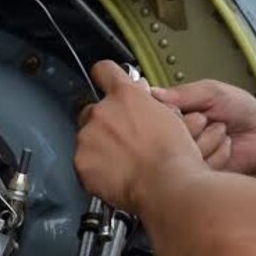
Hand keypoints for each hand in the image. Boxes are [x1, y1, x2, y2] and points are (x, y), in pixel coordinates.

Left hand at [74, 61, 203, 211]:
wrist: (166, 185)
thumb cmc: (174, 156)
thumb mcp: (170, 116)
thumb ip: (147, 102)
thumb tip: (140, 95)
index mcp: (125, 96)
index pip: (104, 70)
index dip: (106, 77)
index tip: (106, 82)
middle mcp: (101, 112)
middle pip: (91, 109)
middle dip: (103, 122)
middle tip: (123, 140)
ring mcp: (88, 137)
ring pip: (86, 137)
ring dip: (98, 147)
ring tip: (123, 162)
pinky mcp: (81, 162)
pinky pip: (83, 162)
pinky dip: (95, 169)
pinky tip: (115, 175)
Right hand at [149, 78, 255, 176]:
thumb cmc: (242, 111)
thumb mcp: (212, 91)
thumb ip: (183, 93)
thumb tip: (153, 93)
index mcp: (178, 113)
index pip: (156, 114)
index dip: (167, 112)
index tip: (177, 109)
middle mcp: (179, 135)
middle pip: (164, 135)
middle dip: (188, 125)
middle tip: (205, 119)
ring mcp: (187, 155)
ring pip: (179, 152)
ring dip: (204, 139)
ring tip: (220, 130)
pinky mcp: (198, 174)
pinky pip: (194, 168)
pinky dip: (213, 154)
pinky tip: (225, 146)